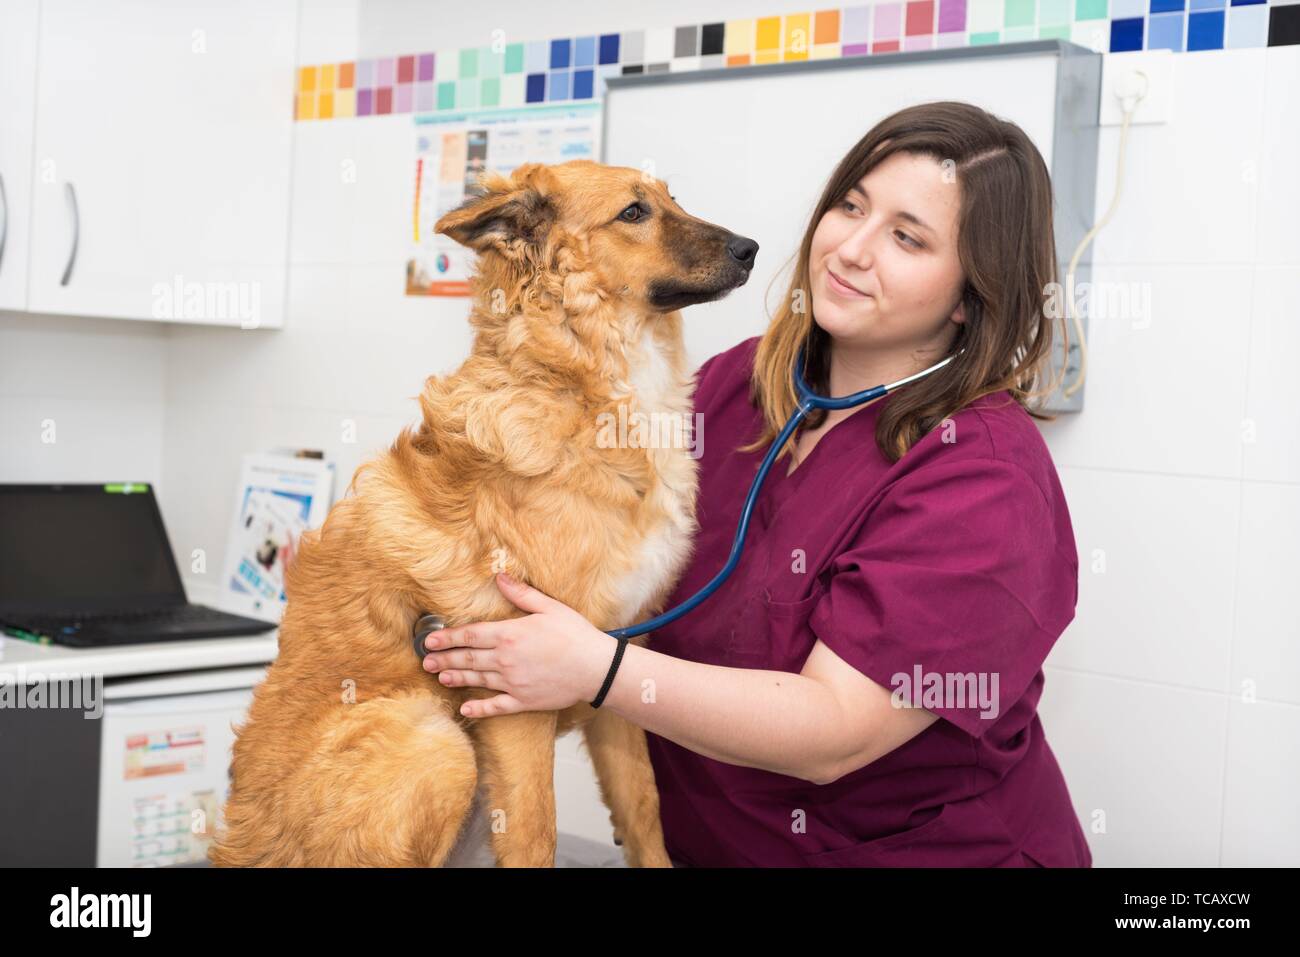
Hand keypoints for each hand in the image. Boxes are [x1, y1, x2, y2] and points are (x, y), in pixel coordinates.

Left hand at [422, 572, 618, 717]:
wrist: (596, 668)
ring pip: (477, 680)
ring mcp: (513, 683)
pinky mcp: (523, 701)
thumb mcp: (549, 607)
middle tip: (426, 662)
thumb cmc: (575, 634)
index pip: (470, 635)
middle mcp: (505, 660)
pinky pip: (496, 706)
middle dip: (445, 659)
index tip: (430, 641)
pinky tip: (465, 709)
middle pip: (468, 659)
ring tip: (441, 678)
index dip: (447, 638)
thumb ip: (521, 594)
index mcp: (509, 635)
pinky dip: (479, 709)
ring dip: (456, 678)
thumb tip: (499, 577)